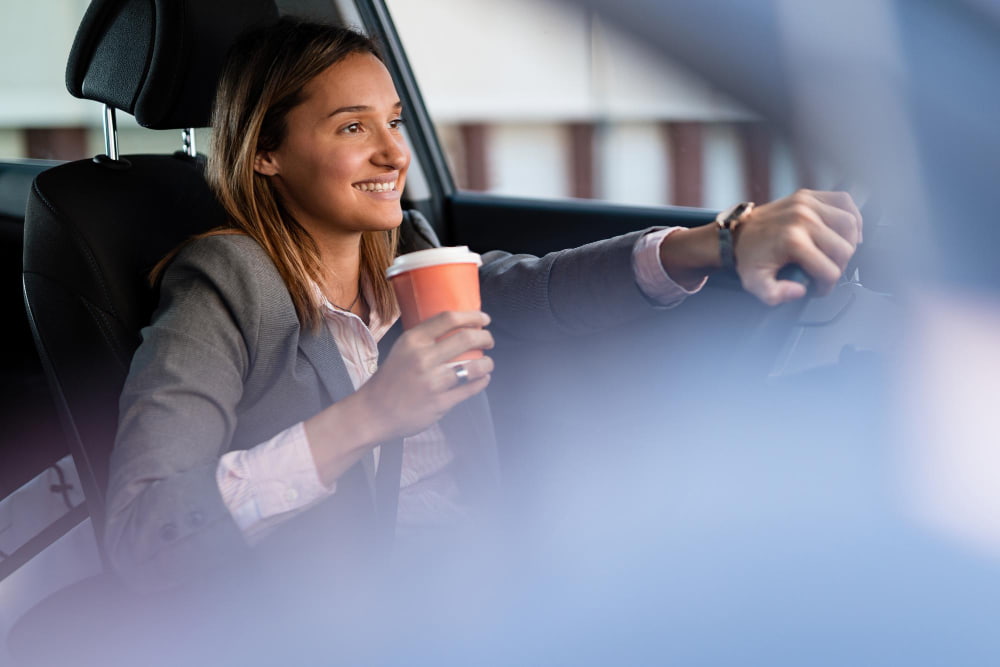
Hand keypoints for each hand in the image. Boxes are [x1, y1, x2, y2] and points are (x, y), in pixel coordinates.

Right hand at [356, 310, 493, 439]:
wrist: (374, 412)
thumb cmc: (391, 378)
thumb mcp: (402, 350)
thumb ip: (425, 339)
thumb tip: (457, 329)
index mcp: (413, 341)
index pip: (449, 319)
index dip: (472, 316)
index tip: (484, 318)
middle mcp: (423, 358)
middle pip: (466, 339)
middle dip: (486, 337)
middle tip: (489, 340)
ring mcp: (432, 382)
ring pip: (474, 366)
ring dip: (488, 363)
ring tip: (488, 363)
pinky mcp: (439, 403)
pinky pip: (470, 389)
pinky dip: (482, 381)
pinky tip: (483, 378)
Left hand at [734, 189, 862, 304]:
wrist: (736, 233)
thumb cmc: (748, 257)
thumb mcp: (755, 284)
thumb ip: (776, 295)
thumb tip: (800, 290)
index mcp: (792, 241)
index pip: (830, 270)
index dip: (826, 286)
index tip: (817, 288)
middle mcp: (803, 219)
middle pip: (844, 249)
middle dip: (839, 266)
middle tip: (826, 271)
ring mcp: (807, 204)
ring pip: (850, 224)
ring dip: (850, 242)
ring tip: (837, 253)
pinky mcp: (808, 195)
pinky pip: (844, 201)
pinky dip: (851, 215)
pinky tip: (845, 230)